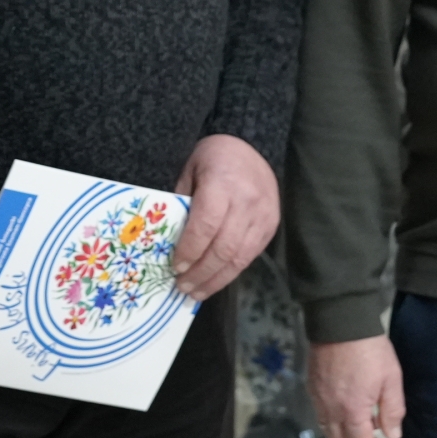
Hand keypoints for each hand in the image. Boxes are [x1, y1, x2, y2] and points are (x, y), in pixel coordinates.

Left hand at [170, 134, 278, 299]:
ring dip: (215, 280)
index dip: (190, 250)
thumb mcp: (188, 170)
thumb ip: (180, 203)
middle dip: (201, 273)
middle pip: (224, 248)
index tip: (174, 267)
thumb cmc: (212, 157)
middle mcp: (246, 202)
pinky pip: (250, 256)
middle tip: (181, 287)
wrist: (251, 144)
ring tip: (195, 292)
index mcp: (223, 184)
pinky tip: (214, 281)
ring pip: (239, 258)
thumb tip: (166, 242)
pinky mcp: (270, 226)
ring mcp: (262, 216)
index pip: (206, 225)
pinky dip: (230, 272)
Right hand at [308, 337, 403, 437]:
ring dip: (345, 436)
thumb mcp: (391, 379)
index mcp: (351, 411)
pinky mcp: (312, 387)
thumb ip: (393, 410)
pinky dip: (334, 421)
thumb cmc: (370, 350)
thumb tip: (392, 435)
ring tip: (363, 425)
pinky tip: (348, 408)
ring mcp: (318, 398)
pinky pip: (321, 414)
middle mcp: (330, 410)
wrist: (341, 322)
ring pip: (327, 431)